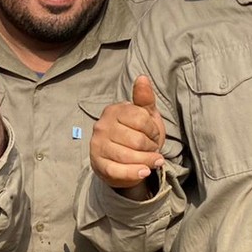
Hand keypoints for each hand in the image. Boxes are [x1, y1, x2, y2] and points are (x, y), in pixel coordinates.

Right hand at [89, 76, 164, 198]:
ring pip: (129, 156)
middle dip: (151, 147)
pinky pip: (118, 171)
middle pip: (136, 140)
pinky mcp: (98, 165)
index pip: (141, 119)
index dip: (153, 129)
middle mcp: (102, 127)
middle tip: (152, 149)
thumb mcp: (144, 115)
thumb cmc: (136, 134)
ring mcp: (98, 146)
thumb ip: (144, 98)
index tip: (153, 134)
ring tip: (153, 161)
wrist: (123, 161)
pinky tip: (145, 172)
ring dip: (147, 161)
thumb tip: (142, 78)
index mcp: (114, 111)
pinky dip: (134, 173)